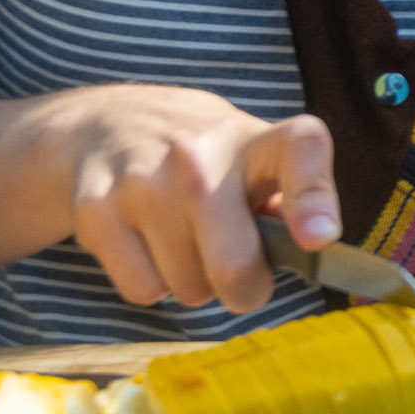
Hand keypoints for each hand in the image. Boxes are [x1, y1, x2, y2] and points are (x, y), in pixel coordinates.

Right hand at [53, 88, 337, 314]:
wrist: (106, 123)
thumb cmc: (206, 158)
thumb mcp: (257, 158)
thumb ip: (291, 201)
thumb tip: (314, 251)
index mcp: (258, 140)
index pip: (300, 154)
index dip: (313, 200)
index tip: (318, 238)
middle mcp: (200, 156)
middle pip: (235, 265)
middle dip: (247, 290)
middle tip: (242, 276)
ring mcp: (143, 183)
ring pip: (188, 287)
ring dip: (194, 283)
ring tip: (185, 242)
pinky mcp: (96, 211)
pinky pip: (143, 290)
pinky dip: (150, 283)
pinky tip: (147, 244)